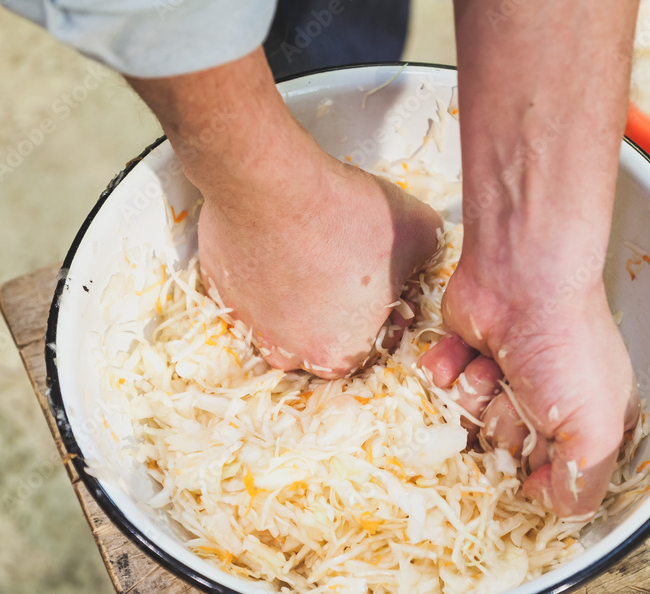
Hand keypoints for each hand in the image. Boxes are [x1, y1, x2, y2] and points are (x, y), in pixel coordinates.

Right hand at [197, 152, 441, 377]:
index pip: (375, 342)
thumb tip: (425, 255)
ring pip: (285, 317)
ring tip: (316, 248)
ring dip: (302, 293)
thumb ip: (429, 255)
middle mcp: (291, 353)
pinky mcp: (220, 292)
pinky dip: (268, 271)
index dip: (386, 308)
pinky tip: (283, 240)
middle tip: (351, 262)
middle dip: (342, 306)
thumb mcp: (420, 233)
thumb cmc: (346, 215)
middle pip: (327, 336)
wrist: (270, 182)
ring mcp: (249, 324)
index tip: (384, 279)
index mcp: (342, 355)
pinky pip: (252, 291)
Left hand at [420, 263, 638, 519]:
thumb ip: (582, 486)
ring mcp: (504, 379)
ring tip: (497, 366)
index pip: (555, 479)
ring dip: (477, 397)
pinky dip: (449, 370)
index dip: (540, 474)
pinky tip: (470, 351)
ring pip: (469, 424)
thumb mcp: (596, 431)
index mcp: (589, 422)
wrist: (519, 276)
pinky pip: (440, 389)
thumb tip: (556, 512)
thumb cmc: (566, 345)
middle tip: (523, 396)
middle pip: (506, 454)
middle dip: (507, 428)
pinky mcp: (466, 357)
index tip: (537, 457)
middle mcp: (548, 402)